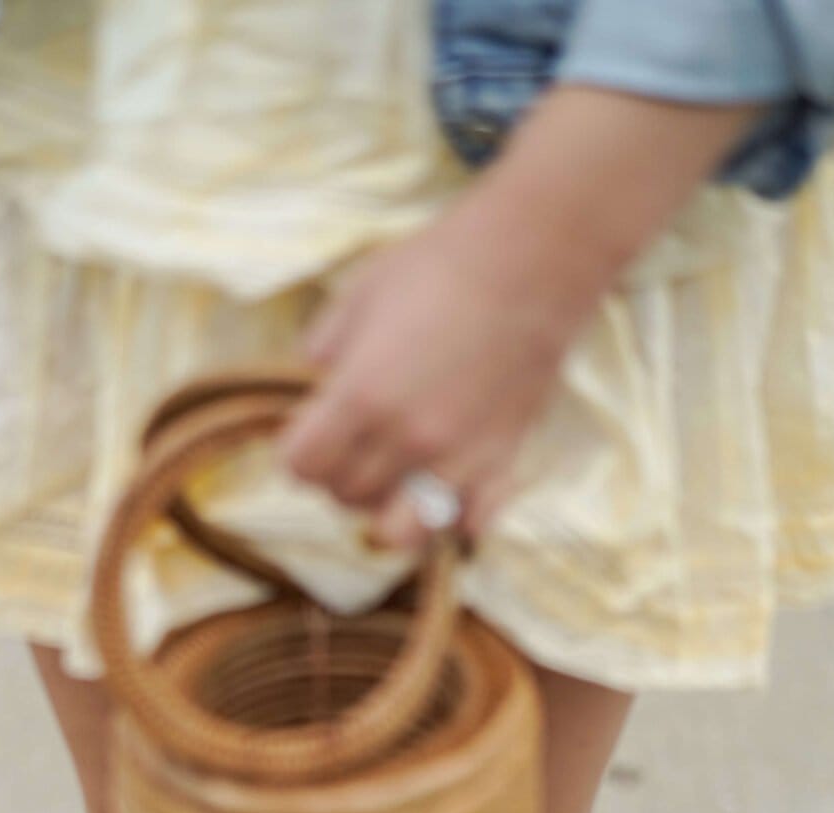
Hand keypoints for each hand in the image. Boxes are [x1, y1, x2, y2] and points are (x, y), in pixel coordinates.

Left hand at [281, 179, 586, 550]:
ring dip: (387, 510)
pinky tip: (449, 486)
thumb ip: (324, 347)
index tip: (313, 434)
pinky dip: (452, 518)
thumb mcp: (360, 293)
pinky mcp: (501, 463)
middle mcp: (405, 439)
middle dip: (339, 476)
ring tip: (396, 477)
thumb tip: (313, 379)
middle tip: (355, 444)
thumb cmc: (441, 265)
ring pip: (397, 532)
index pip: (300, 467)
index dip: (299, 453)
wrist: (534, 260)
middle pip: (345, 498)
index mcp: (361, 396)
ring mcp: (455, 458)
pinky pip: (467, 525)